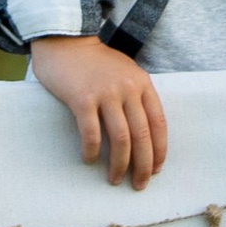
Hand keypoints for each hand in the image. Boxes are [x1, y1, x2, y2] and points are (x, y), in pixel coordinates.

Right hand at [28, 35, 167, 187]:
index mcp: (142, 84)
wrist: (65, 41)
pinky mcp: (82, 99)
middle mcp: (128, 88)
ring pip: (120, 138)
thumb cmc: (96, 62)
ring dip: (119, 164)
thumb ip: (137, 97)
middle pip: (142, 135)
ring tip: (115, 179)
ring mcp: (105, 93)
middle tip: (139, 185)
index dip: (159, 150)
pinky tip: (90, 160)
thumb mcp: (126, 73)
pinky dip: (92, 151)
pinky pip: (91, 133)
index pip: (158, 123)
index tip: (157, 170)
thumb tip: (144, 135)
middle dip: (143, 165)